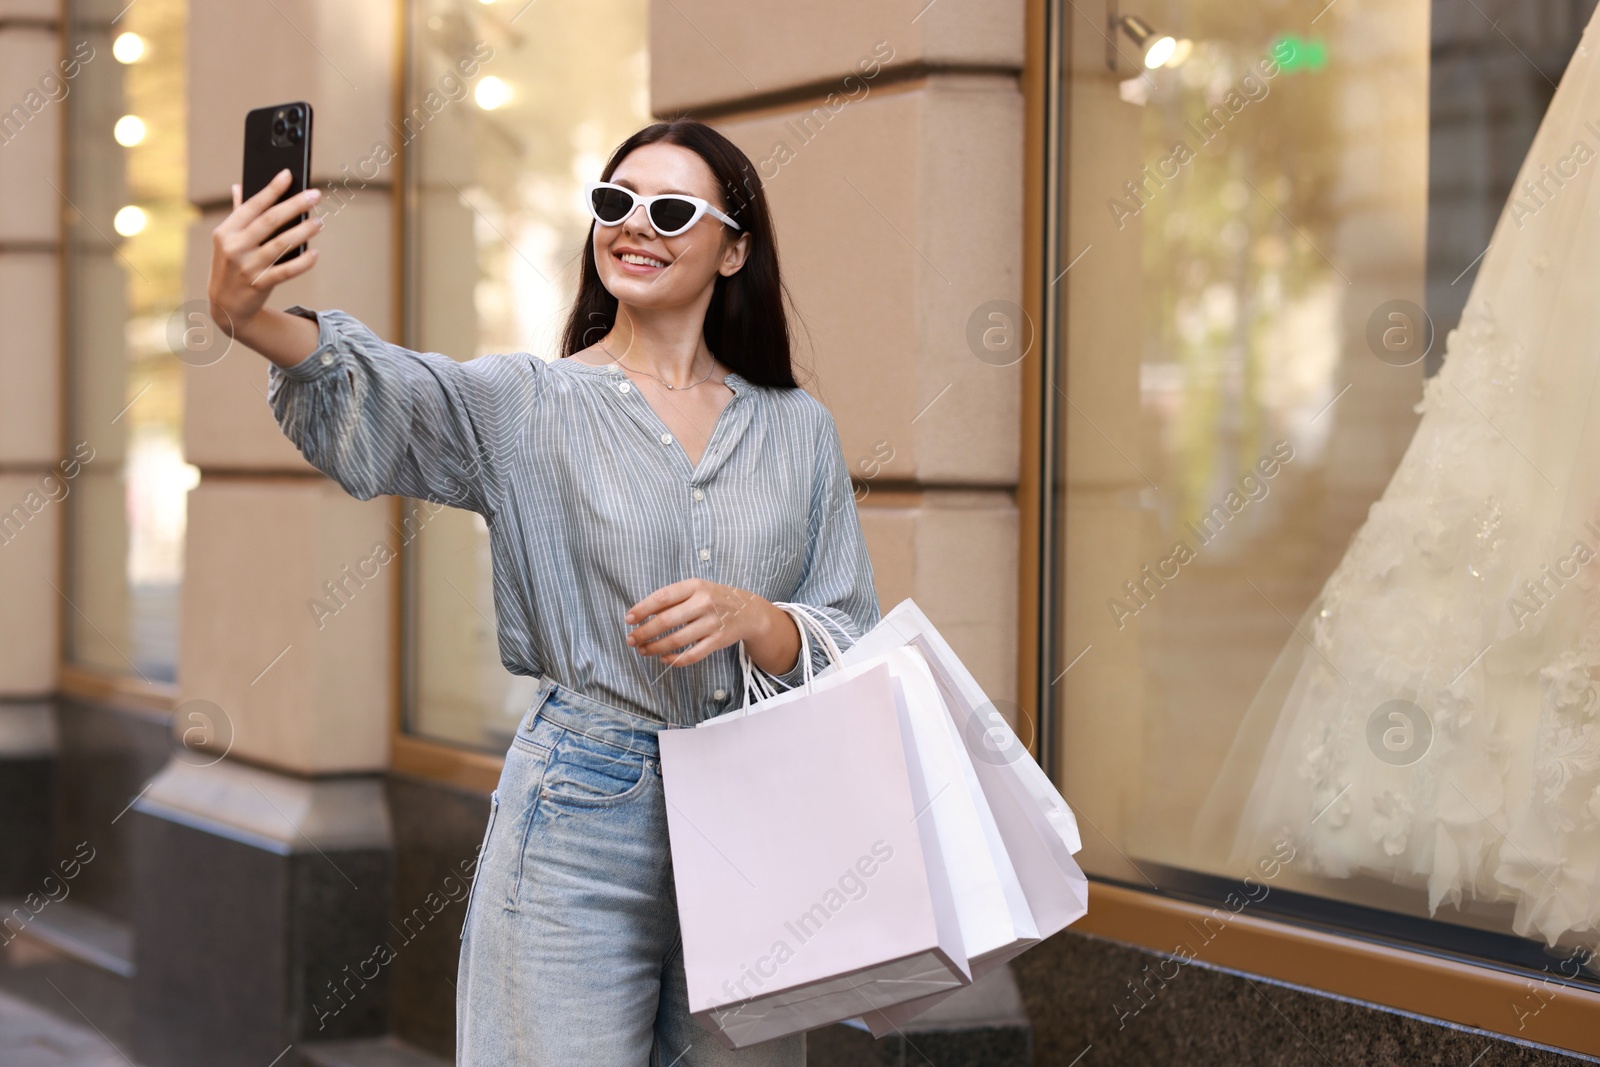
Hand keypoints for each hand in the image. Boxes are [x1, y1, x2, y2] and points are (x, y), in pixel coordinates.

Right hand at [208, 169, 322, 337]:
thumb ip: (237, 214)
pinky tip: (316, 254)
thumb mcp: (226, 241)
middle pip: (269, 221)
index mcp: (225, 231)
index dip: (271, 189)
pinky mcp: (258, 285)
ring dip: (302, 231)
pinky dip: (302, 262)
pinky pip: (285, 271)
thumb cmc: (230, 266)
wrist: (226, 307)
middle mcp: (234, 247)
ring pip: (280, 245)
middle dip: (294, 205)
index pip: (252, 205)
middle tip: (315, 195)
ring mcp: (246, 266)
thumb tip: (239, 185)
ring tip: (319, 222)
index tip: (288, 174)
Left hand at [624, 579, 797, 671]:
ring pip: (677, 640)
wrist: (748, 611)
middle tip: (631, 640)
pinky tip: (664, 659)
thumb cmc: (714, 598)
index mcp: (695, 586)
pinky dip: (675, 660)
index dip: (642, 609)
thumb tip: (642, 615)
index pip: (662, 597)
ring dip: (655, 648)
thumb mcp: (695, 590)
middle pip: (667, 620)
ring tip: (643, 650)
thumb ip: (673, 600)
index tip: (628, 619)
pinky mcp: (718, 641)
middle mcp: (704, 603)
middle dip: (645, 632)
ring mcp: (712, 623)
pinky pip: (692, 655)